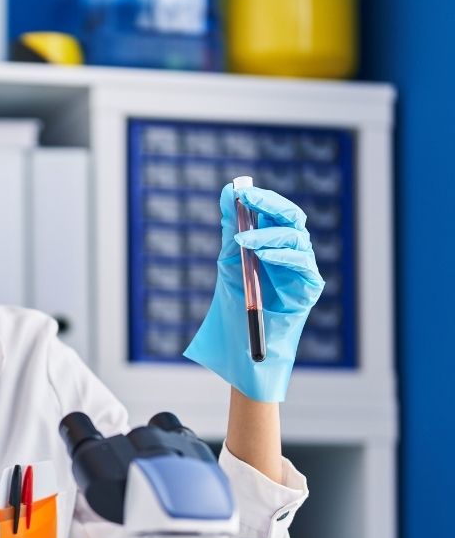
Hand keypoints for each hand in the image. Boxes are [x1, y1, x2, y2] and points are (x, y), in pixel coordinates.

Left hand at [183, 183, 324, 401]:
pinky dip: (281, 256)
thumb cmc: (235, 305)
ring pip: (296, 238)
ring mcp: (303, 269)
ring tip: (243, 240)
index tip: (239, 190)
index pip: (276, 212)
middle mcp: (292, 252)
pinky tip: (262, 255)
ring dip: (268, 234)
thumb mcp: (229, 261)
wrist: (240, 346)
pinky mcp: (309, 287)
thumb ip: (232, 227)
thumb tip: (227, 192)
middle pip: (292, 218)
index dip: (261, 199)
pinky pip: (302, 264)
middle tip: (247, 200)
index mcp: (275, 243)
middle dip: (269, 205)